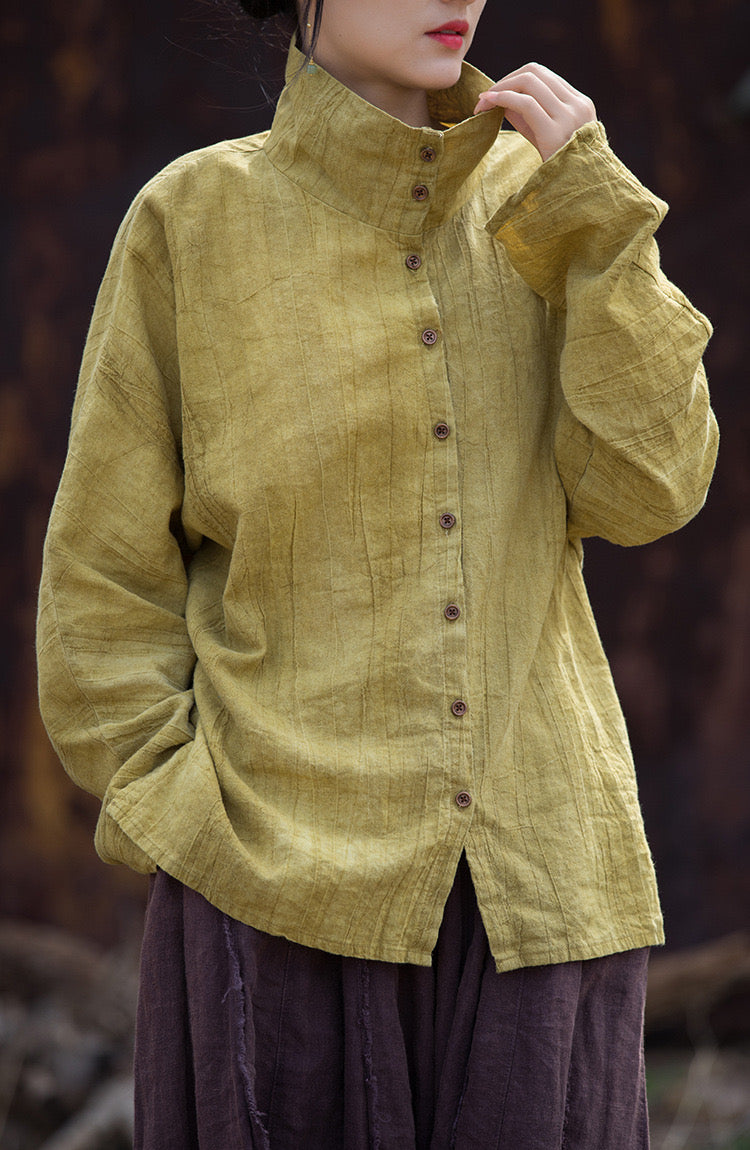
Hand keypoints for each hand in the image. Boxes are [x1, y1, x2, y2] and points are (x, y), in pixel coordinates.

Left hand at [474, 63, 596, 161]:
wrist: (577, 195)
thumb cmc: (558, 169)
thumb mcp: (544, 136)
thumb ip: (527, 114)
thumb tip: (498, 96)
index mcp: (580, 103)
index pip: (543, 75)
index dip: (514, 79)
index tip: (495, 93)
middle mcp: (577, 105)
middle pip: (535, 72)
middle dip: (505, 80)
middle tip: (484, 97)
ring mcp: (568, 116)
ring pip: (529, 82)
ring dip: (500, 88)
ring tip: (482, 103)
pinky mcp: (555, 131)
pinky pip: (525, 103)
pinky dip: (503, 98)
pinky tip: (487, 105)